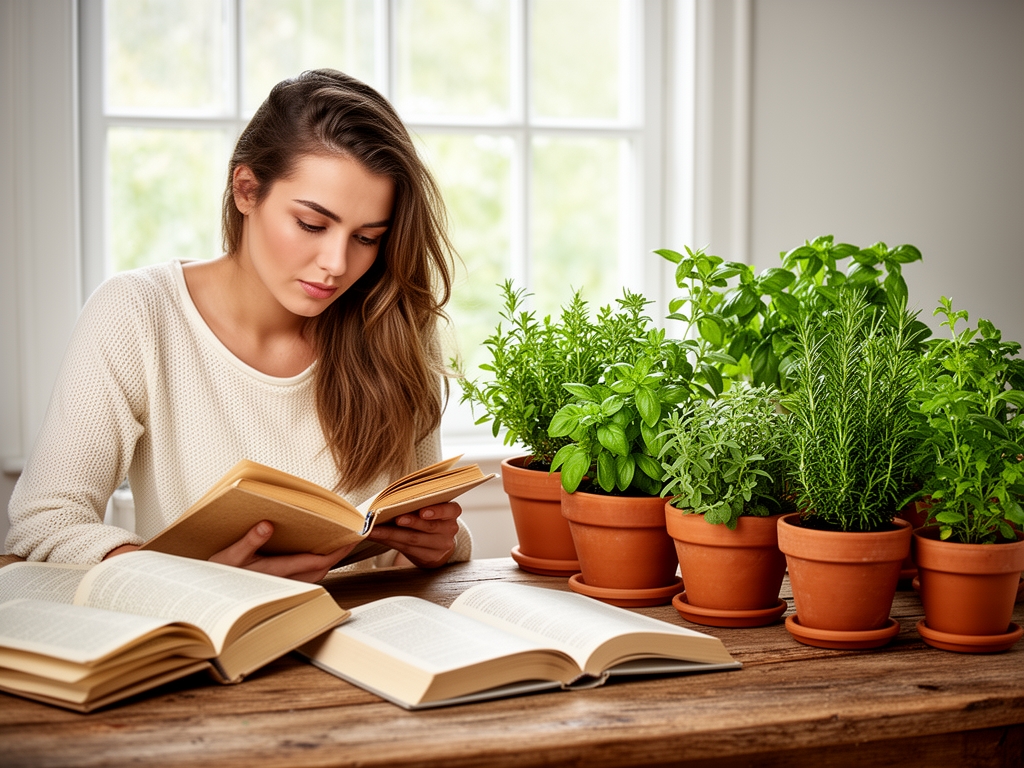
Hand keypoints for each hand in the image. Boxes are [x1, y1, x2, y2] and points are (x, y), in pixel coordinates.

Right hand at [208, 521, 355, 582]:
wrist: (209, 593)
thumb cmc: (218, 574)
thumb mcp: (229, 555)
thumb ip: (249, 541)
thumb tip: (266, 526)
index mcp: (273, 572)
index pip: (315, 562)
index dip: (336, 551)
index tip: (350, 539)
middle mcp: (282, 582)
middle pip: (320, 571)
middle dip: (337, 557)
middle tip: (350, 539)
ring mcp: (281, 587)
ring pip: (314, 577)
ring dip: (327, 562)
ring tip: (336, 545)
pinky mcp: (278, 587)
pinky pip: (304, 579)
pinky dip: (314, 567)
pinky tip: (315, 555)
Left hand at [367, 502, 461, 568]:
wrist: (438, 543)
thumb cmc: (430, 518)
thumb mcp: (432, 507)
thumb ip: (419, 502)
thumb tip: (390, 498)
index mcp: (452, 513)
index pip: (450, 510)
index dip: (438, 511)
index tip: (422, 511)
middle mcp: (449, 529)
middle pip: (429, 526)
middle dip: (411, 522)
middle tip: (395, 518)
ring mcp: (441, 546)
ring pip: (414, 539)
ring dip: (391, 534)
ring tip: (375, 529)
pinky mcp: (429, 558)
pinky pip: (407, 549)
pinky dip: (389, 541)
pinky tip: (377, 536)